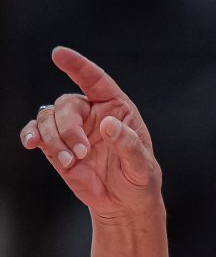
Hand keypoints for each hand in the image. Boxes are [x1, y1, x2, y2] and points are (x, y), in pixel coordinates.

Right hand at [19, 47, 159, 219]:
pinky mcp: (56, 145)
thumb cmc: (139, 180)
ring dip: (54, 139)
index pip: (95, 79)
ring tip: (69, 162)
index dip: (77, 65)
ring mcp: (71, 128)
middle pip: (66, 104)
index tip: (59, 54)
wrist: (124, 203)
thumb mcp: (143, 166)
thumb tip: (107, 124)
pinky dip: (31, 135)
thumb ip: (129, 145)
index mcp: (115, 108)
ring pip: (48, 117)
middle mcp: (91, 112)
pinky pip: (36, 131)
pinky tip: (31, 143)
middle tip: (81, 153)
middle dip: (68, 127)